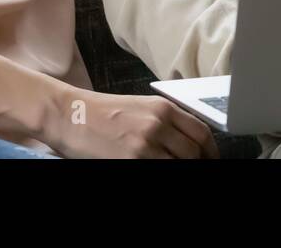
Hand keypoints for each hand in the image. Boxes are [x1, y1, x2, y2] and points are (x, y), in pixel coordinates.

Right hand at [42, 88, 219, 158]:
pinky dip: (161, 172)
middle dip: (197, 164)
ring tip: (172, 168)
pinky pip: (158, 171)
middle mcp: (158, 124)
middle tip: (194, 168)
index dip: (211, 152)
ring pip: (178, 164)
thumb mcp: (139, 107)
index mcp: (163, 108)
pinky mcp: (132, 160)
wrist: (69, 113)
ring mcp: (145, 144)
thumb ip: (165, 121)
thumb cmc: (101, 112)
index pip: (202, 133)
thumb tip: (188, 143)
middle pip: (193, 153)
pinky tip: (153, 168)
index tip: (211, 160)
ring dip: (179, 168)